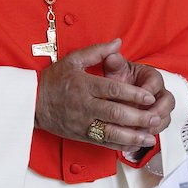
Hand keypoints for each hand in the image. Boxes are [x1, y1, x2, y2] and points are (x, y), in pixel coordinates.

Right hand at [35, 39, 171, 151]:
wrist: (32, 101)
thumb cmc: (54, 79)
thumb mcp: (73, 60)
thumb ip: (97, 51)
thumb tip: (118, 43)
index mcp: (84, 84)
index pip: (112, 89)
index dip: (132, 94)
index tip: (149, 96)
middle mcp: (84, 105)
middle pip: (115, 112)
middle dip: (138, 116)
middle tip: (155, 117)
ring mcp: (82, 122)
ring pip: (111, 132)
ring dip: (132, 135)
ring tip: (150, 136)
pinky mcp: (81, 135)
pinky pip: (103, 142)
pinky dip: (120, 145)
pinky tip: (134, 144)